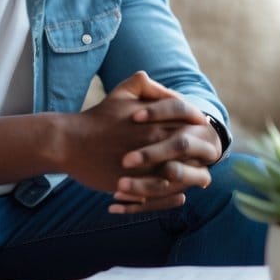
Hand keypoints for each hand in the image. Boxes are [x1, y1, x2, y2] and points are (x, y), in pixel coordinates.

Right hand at [56, 71, 218, 213]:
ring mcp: (147, 164)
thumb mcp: (123, 90)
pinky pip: (164, 192)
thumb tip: (171, 91)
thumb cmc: (99, 117)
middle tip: (208, 157)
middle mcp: (156, 142)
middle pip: (194, 150)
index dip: (202, 129)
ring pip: (184, 175)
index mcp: (157, 120)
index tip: (203, 134)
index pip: (193, 125)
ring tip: (199, 178)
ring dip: (194, 177)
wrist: (71, 142)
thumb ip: (148, 85)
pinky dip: (175, 194)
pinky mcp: (136, 184)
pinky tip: (180, 193)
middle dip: (204, 154)